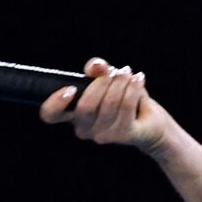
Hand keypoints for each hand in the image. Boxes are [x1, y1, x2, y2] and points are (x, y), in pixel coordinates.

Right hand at [39, 56, 172, 154]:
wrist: (151, 121)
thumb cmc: (124, 99)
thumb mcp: (108, 80)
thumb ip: (98, 70)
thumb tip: (95, 66)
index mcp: (73, 115)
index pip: (50, 114)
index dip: (55, 102)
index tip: (70, 88)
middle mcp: (84, 129)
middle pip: (85, 106)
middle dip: (102, 82)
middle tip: (115, 72)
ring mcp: (103, 135)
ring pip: (109, 103)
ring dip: (121, 82)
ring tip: (128, 74)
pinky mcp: (124, 135)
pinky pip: (126, 107)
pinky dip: (133, 88)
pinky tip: (138, 78)